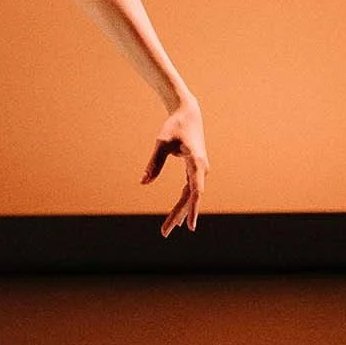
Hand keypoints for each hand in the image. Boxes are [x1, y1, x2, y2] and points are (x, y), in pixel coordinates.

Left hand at [142, 98, 207, 235]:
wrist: (188, 113)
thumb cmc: (175, 126)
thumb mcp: (161, 143)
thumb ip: (154, 163)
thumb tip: (143, 182)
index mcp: (197, 163)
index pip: (195, 191)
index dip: (191, 209)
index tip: (189, 225)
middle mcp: (202, 169)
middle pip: (191, 197)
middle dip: (179, 215)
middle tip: (164, 232)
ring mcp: (200, 170)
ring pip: (190, 195)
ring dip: (180, 211)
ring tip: (168, 228)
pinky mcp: (195, 169)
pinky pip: (190, 190)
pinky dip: (183, 202)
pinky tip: (178, 216)